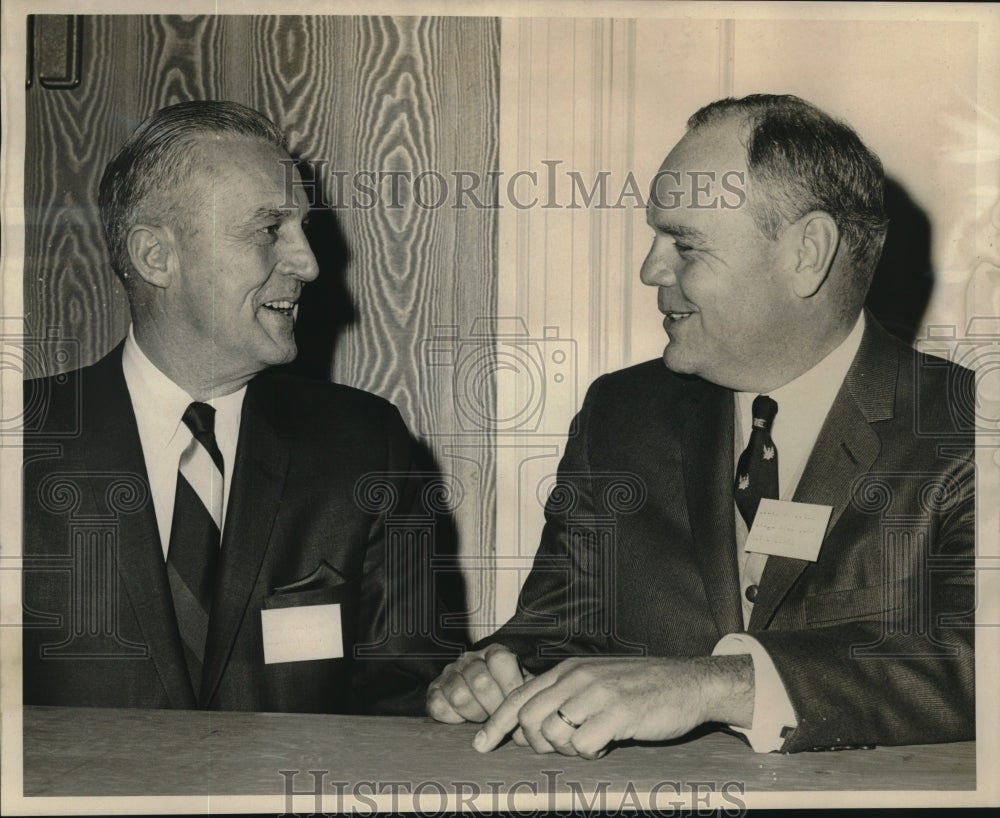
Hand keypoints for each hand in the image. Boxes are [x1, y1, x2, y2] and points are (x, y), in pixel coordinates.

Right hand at [426, 644, 526, 722]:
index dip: (510, 685)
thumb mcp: (521, 688)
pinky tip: (464, 718)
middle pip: (481, 682)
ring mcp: (449, 674)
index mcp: (494, 653)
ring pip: (460, 696)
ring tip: (483, 717)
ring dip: (475, 714)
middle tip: (499, 717)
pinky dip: (453, 718)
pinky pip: (439, 707)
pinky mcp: (433, 691)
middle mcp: (470, 659)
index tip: (515, 704)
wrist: (479, 700)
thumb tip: (531, 709)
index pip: (501, 660)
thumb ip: (527, 693)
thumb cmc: (506, 696)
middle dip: (494, 707)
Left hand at [472, 655, 753, 758]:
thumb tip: (529, 726)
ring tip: (591, 742)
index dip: (496, 723)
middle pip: (530, 719)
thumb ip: (565, 695)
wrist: (689, 683)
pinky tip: (608, 743)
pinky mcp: (619, 712)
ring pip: (554, 734)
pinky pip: (583, 745)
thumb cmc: (641, 687)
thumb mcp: (596, 680)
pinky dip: (591, 753)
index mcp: (569, 670)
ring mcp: (598, 693)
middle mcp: (578, 677)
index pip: (520, 696)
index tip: (481, 745)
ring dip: (568, 749)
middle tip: (561, 748)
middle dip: (536, 744)